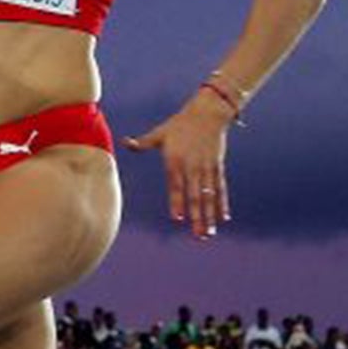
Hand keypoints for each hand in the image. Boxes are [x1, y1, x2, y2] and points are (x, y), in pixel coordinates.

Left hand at [123, 95, 233, 238]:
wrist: (207, 113)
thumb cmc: (179, 124)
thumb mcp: (159, 133)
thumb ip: (142, 143)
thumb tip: (124, 142)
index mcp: (176, 161)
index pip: (176, 186)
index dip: (177, 202)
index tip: (178, 218)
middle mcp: (193, 167)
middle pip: (195, 196)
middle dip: (197, 217)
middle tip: (198, 235)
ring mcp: (206, 168)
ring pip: (209, 196)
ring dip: (209, 216)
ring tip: (209, 233)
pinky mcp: (217, 166)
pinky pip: (220, 188)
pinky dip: (222, 203)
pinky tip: (223, 218)